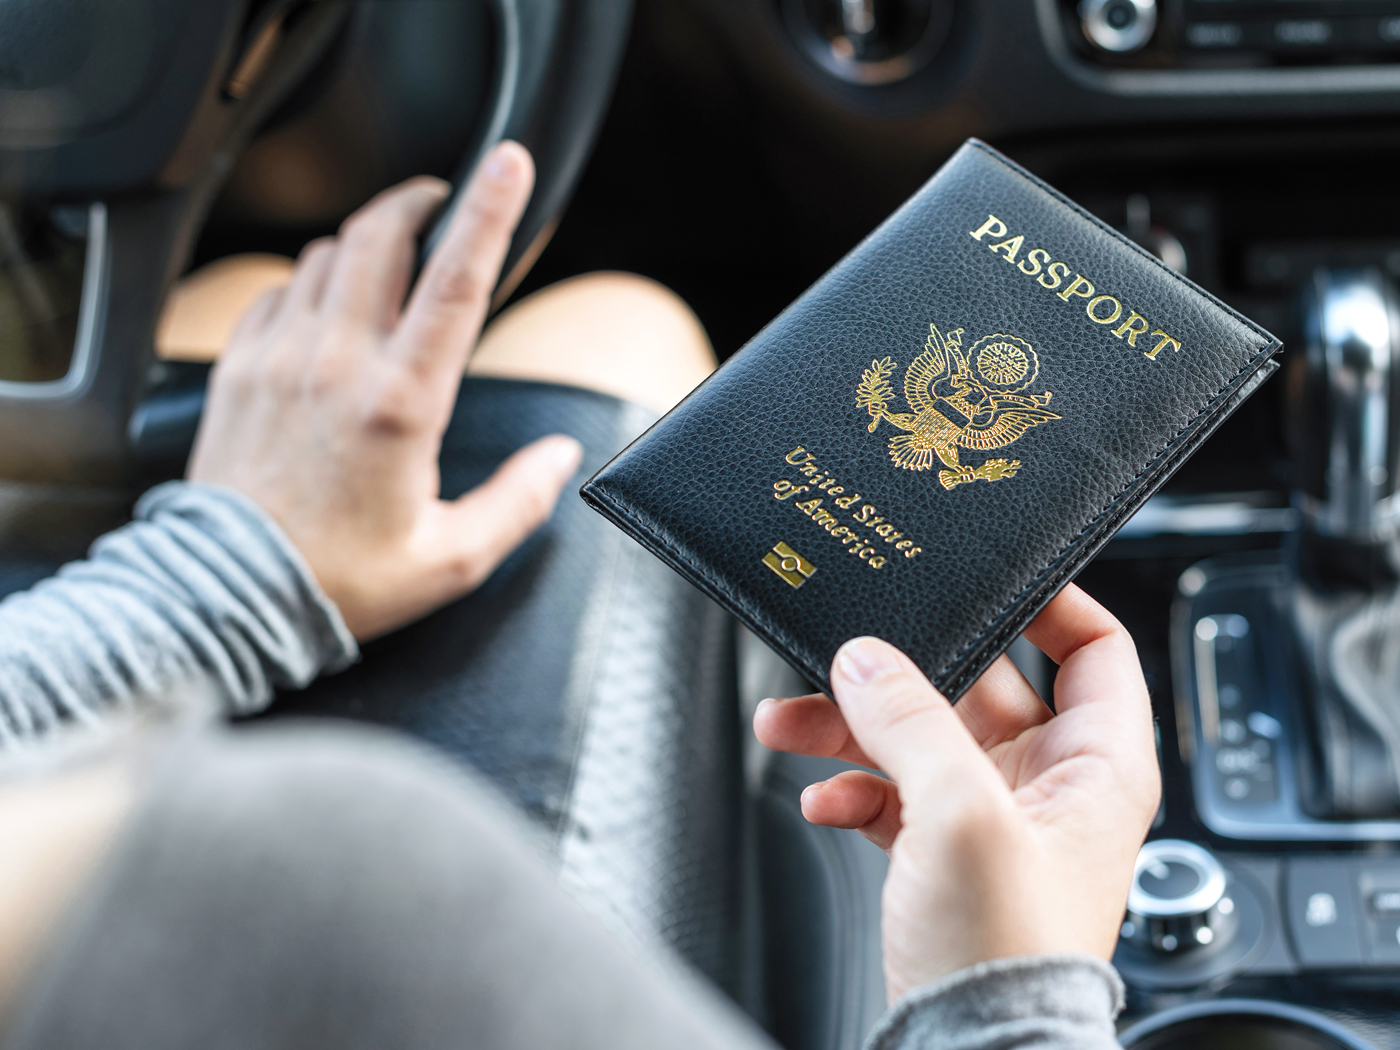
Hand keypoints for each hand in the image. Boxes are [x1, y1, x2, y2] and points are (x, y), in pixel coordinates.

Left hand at [189, 143, 582, 640]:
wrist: (229, 597)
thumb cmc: (340, 579)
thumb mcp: (453, 558)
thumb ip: (519, 501)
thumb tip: (560, 457)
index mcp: (401, 404)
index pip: (456, 281)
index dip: (490, 211)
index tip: (510, 166)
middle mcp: (337, 365)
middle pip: (381, 235)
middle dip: (420, 202)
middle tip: (444, 205)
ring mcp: (280, 358)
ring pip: (328, 254)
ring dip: (368, 245)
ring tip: (393, 265)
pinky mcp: (238, 366)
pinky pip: (279, 289)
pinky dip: (313, 283)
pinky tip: (330, 312)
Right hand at [753, 584, 1158, 1001]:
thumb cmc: (1008, 953)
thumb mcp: (961, 815)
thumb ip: (912, 722)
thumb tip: (866, 660)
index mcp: (1094, 765)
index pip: (1094, 650)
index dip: (1049, 604)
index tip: (989, 577)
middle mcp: (1049, 784)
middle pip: (979, 689)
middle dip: (902, 674)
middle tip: (846, 660)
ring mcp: (994, 818)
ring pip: (921, 740)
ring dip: (854, 729)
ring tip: (792, 724)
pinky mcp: (945, 855)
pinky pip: (894, 795)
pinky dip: (854, 789)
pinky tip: (823, 799)